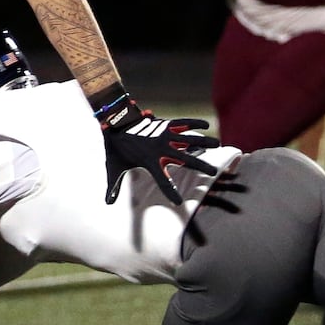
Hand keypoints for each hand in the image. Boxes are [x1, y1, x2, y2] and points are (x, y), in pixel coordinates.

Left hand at [94, 92, 220, 204]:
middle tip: (213, 173)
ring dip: (203, 142)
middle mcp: (160, 149)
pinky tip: (206, 126)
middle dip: (200, 166)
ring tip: (218, 145)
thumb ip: (113, 185)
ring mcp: (164, 135)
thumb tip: (107, 202)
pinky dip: (194, 123)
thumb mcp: (114, 168)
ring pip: (188, 139)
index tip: (179, 203)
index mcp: (149, 162)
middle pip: (185, 160)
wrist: (114, 121)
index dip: (171, 193)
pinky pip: (182, 123)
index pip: (163, 182)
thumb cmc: (115, 147)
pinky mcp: (164, 124)